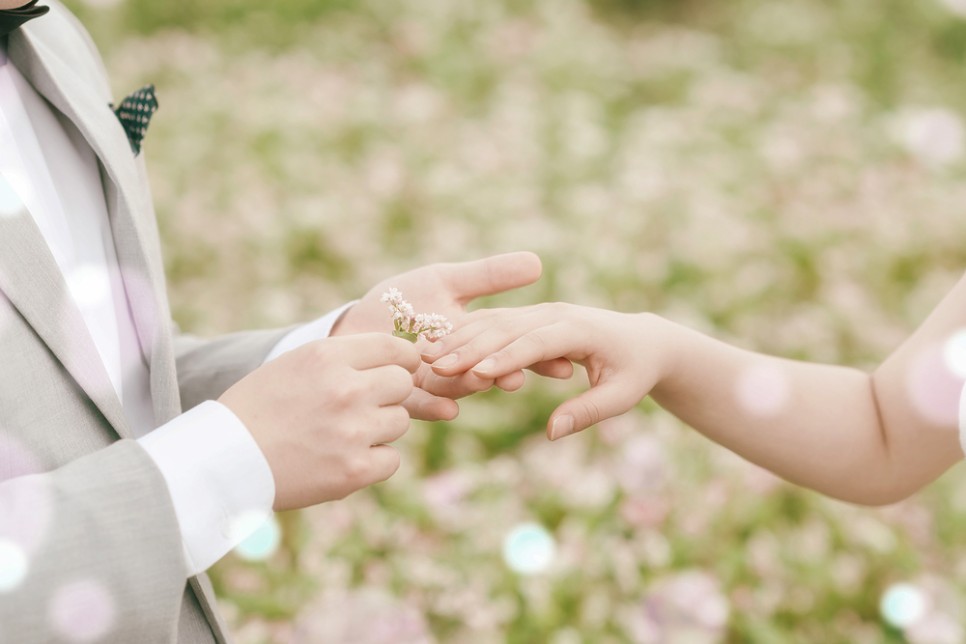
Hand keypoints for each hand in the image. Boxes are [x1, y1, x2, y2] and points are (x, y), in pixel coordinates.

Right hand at [219, 334, 418, 510]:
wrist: (224, 461)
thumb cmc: (257, 409)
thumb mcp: (295, 364)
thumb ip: (343, 358)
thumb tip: (396, 357)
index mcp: (327, 356)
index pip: (395, 347)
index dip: (403, 359)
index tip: (399, 368)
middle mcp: (346, 389)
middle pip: (403, 384)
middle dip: (389, 394)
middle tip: (363, 407)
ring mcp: (353, 430)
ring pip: (400, 422)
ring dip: (380, 428)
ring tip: (342, 435)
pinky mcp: (354, 470)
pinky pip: (391, 459)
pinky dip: (373, 462)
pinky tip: (342, 459)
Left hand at [332, 252, 565, 419]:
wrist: (352, 325)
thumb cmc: (398, 300)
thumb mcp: (447, 282)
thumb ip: (490, 277)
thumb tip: (538, 263)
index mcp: (470, 338)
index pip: (508, 346)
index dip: (536, 357)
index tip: (565, 362)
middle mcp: (456, 365)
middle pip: (485, 370)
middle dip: (503, 373)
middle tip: (523, 376)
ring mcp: (429, 383)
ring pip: (455, 387)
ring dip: (471, 386)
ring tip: (484, 383)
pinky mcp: (400, 395)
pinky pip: (419, 404)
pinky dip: (434, 406)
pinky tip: (449, 410)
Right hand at [424, 304, 661, 438]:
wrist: (642, 339)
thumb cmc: (634, 371)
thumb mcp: (622, 395)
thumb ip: (587, 412)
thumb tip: (553, 432)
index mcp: (579, 329)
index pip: (535, 343)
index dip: (504, 359)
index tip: (473, 375)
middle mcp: (555, 313)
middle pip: (504, 328)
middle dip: (468, 347)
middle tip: (433, 367)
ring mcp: (540, 311)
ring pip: (493, 321)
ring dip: (458, 338)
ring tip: (424, 357)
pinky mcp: (529, 315)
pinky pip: (493, 320)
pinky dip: (464, 332)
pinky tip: (435, 346)